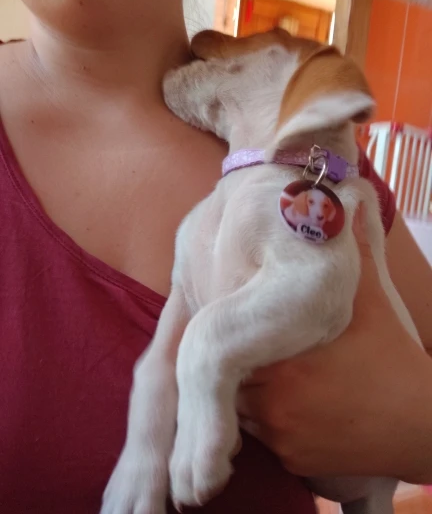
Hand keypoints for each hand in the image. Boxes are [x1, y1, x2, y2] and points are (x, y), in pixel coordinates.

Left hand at [237, 208, 431, 483]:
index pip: (231, 340)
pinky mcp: (291, 459)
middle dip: (240, 358)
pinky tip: (295, 398)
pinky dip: (267, 417)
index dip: (234, 326)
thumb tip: (348, 198)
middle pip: (232, 374)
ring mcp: (281, 436)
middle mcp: (273, 401)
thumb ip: (353, 249)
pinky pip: (261, 435)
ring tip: (275, 368)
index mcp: (284, 357)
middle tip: (254, 340)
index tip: (241, 316)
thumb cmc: (392, 356)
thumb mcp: (371, 298)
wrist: (421, 424)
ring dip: (248, 388)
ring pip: (240, 406)